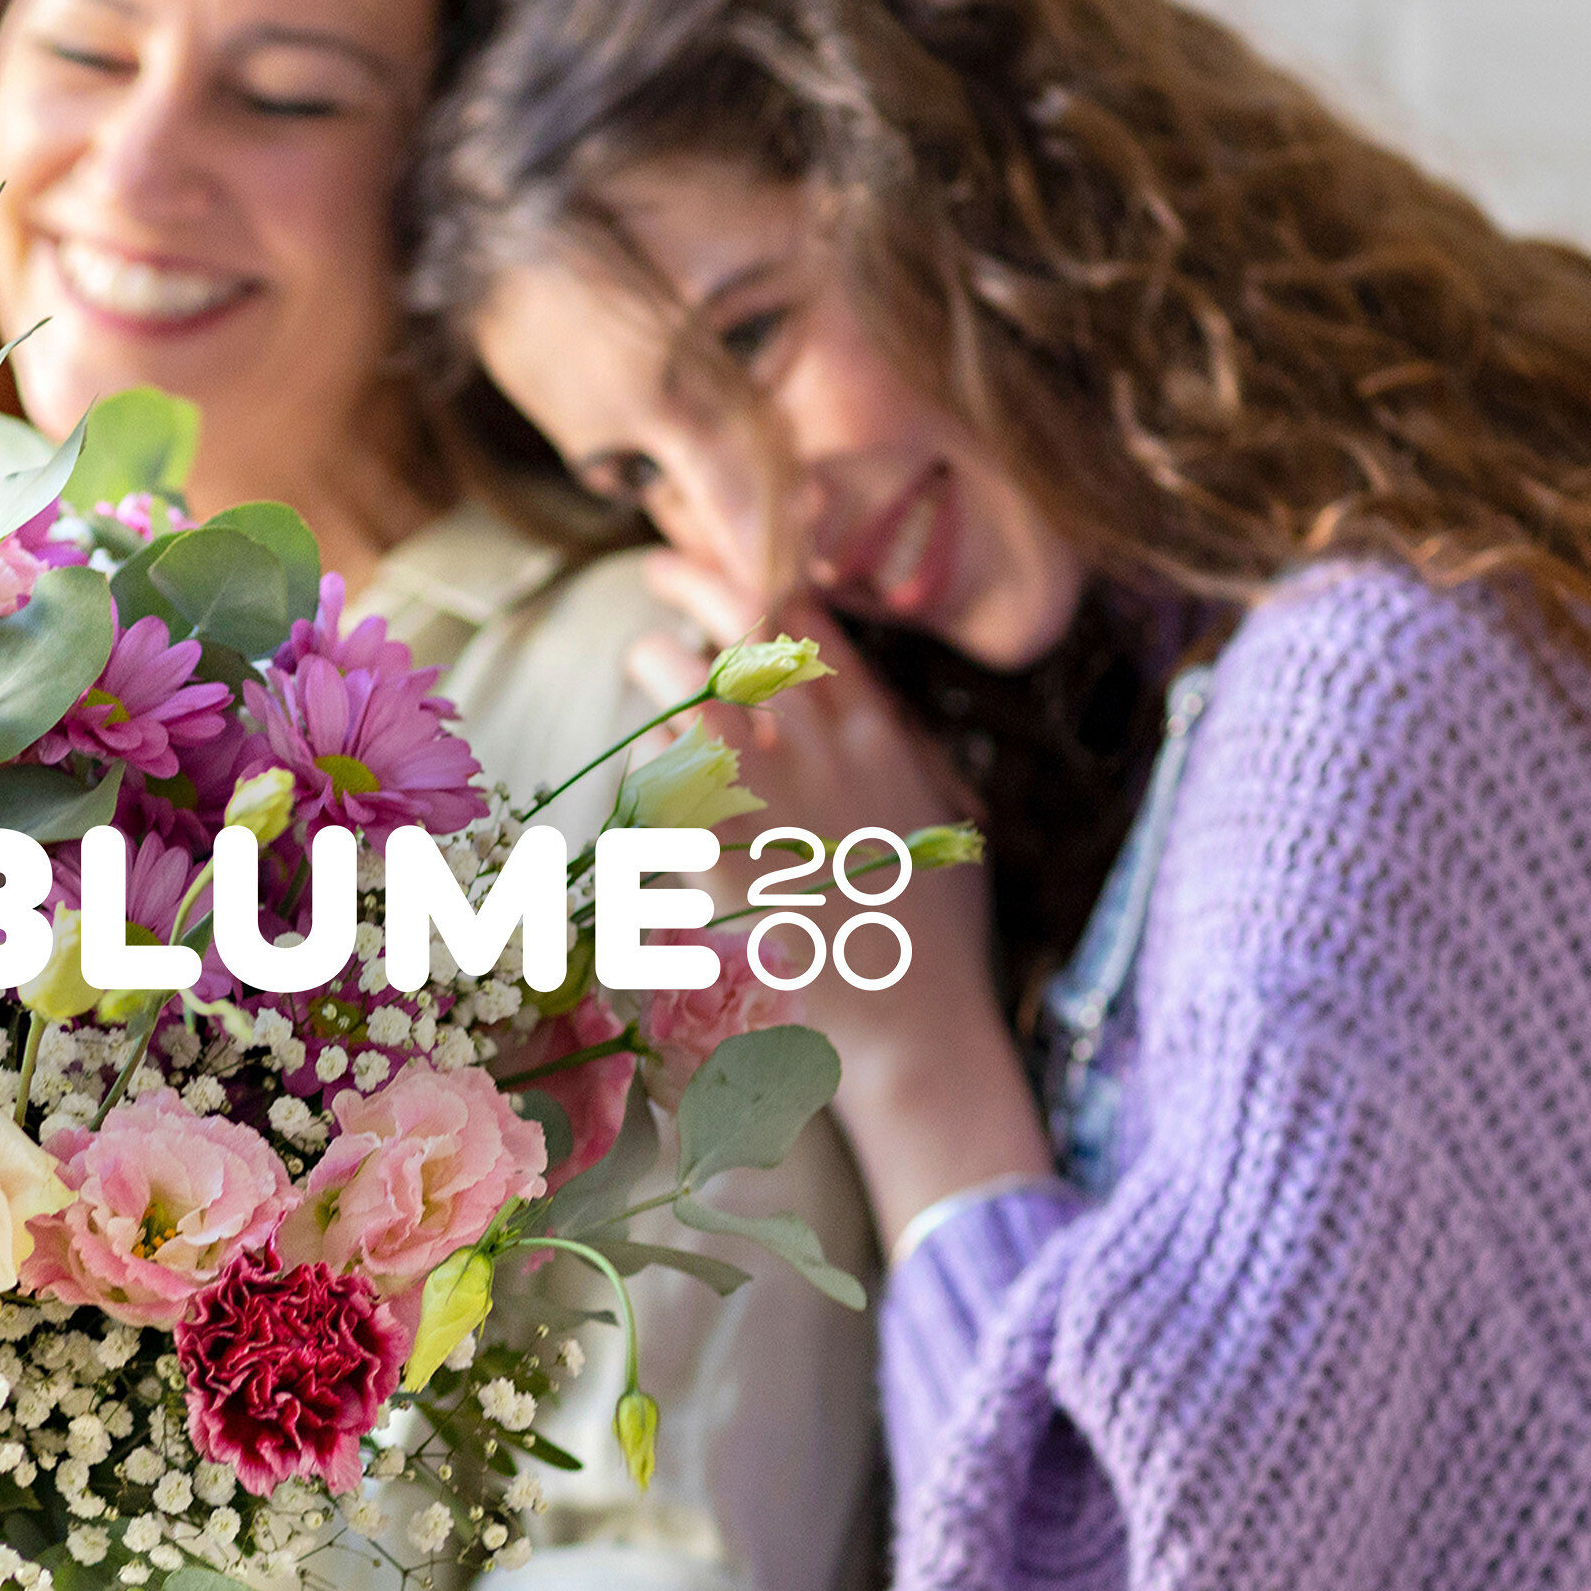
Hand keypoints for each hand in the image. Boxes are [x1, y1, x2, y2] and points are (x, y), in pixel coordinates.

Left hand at [633, 559, 1051, 1249]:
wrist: (914, 1033)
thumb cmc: (933, 937)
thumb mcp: (943, 822)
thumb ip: (900, 753)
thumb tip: (866, 705)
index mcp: (879, 736)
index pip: (813, 618)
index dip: (766, 573)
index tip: (737, 557)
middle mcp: (820, 751)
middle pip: (741, 627)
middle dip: (693, 580)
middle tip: (660, 569)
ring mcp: (762, 801)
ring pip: (687, 689)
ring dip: (660, 664)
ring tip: (647, 659)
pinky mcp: (709, 857)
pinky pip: (657, 775)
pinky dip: (650, 761)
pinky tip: (651, 767)